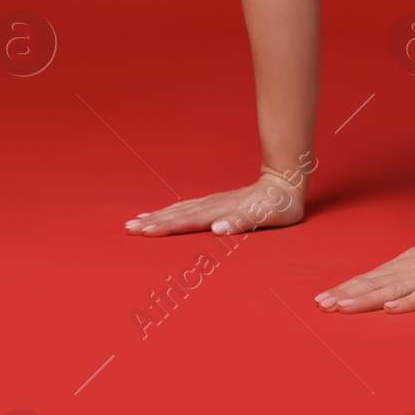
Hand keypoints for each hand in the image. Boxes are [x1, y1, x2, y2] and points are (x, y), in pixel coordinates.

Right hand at [124, 170, 305, 236]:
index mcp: (221, 211)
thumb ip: (244, 221)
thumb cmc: (280, 205)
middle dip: (152, 222)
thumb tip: (218, 229)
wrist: (286, 183)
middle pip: (177, 214)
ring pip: (179, 209)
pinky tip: (161, 213)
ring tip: (134, 221)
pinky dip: (170, 211)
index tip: (144, 232)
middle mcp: (213, 205)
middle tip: (127, 228)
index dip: (166, 227)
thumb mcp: (269, 216)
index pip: (188, 221)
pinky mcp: (216, 202)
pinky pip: (186, 207)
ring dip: (156, 216)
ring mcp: (213, 202)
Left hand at [315, 234, 414, 314]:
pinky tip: (392, 309)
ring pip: (391, 290)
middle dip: (346, 295)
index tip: (320, 300)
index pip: (367, 280)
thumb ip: (393, 276)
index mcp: (399, 268)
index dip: (344, 289)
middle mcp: (407, 272)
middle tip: (322, 305)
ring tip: (344, 307)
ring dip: (366, 299)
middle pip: (372, 285)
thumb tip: (365, 286)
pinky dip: (407, 302)